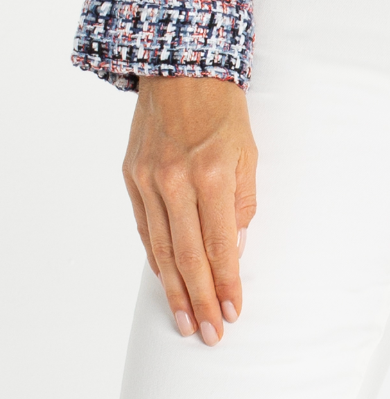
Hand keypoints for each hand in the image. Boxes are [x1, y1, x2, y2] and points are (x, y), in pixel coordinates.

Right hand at [123, 76, 257, 345]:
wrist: (180, 66)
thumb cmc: (223, 107)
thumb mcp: (248, 149)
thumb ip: (243, 201)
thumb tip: (235, 247)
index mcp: (212, 172)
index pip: (220, 243)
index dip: (226, 282)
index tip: (233, 311)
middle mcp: (176, 179)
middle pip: (187, 256)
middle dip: (200, 299)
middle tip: (209, 332)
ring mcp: (149, 179)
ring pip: (159, 249)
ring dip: (174, 289)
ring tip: (185, 320)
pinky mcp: (131, 175)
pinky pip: (143, 227)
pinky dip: (154, 257)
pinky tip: (166, 279)